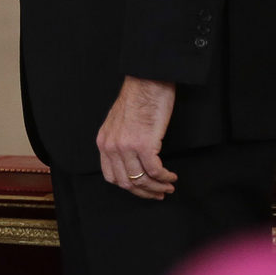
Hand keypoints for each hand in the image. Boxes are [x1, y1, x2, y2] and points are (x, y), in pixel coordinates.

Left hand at [96, 77, 177, 198]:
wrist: (147, 81)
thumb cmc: (138, 98)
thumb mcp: (118, 122)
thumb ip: (119, 141)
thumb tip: (131, 160)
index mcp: (103, 142)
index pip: (111, 176)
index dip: (129, 187)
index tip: (142, 189)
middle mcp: (111, 147)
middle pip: (126, 182)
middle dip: (144, 192)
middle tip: (159, 193)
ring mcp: (126, 147)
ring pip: (141, 180)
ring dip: (157, 187)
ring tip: (168, 186)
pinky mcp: (144, 145)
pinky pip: (155, 171)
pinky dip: (165, 177)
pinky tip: (171, 176)